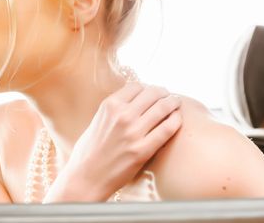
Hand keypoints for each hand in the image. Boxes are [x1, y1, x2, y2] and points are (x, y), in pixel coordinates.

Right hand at [60, 82, 182, 200]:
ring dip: (173, 102)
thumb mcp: (98, 120)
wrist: (86, 177)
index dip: (147, 88)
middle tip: (168, 96)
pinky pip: (167, 128)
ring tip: (176, 103)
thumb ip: (115, 109)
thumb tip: (135, 100)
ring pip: (163, 107)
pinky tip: (177, 119)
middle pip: (152, 93)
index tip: (152, 92)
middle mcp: (122, 115)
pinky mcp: (142, 150)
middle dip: (163, 93)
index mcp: (109, 105)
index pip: (136, 87)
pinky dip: (176, 120)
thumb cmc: (90, 151)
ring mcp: (133, 132)